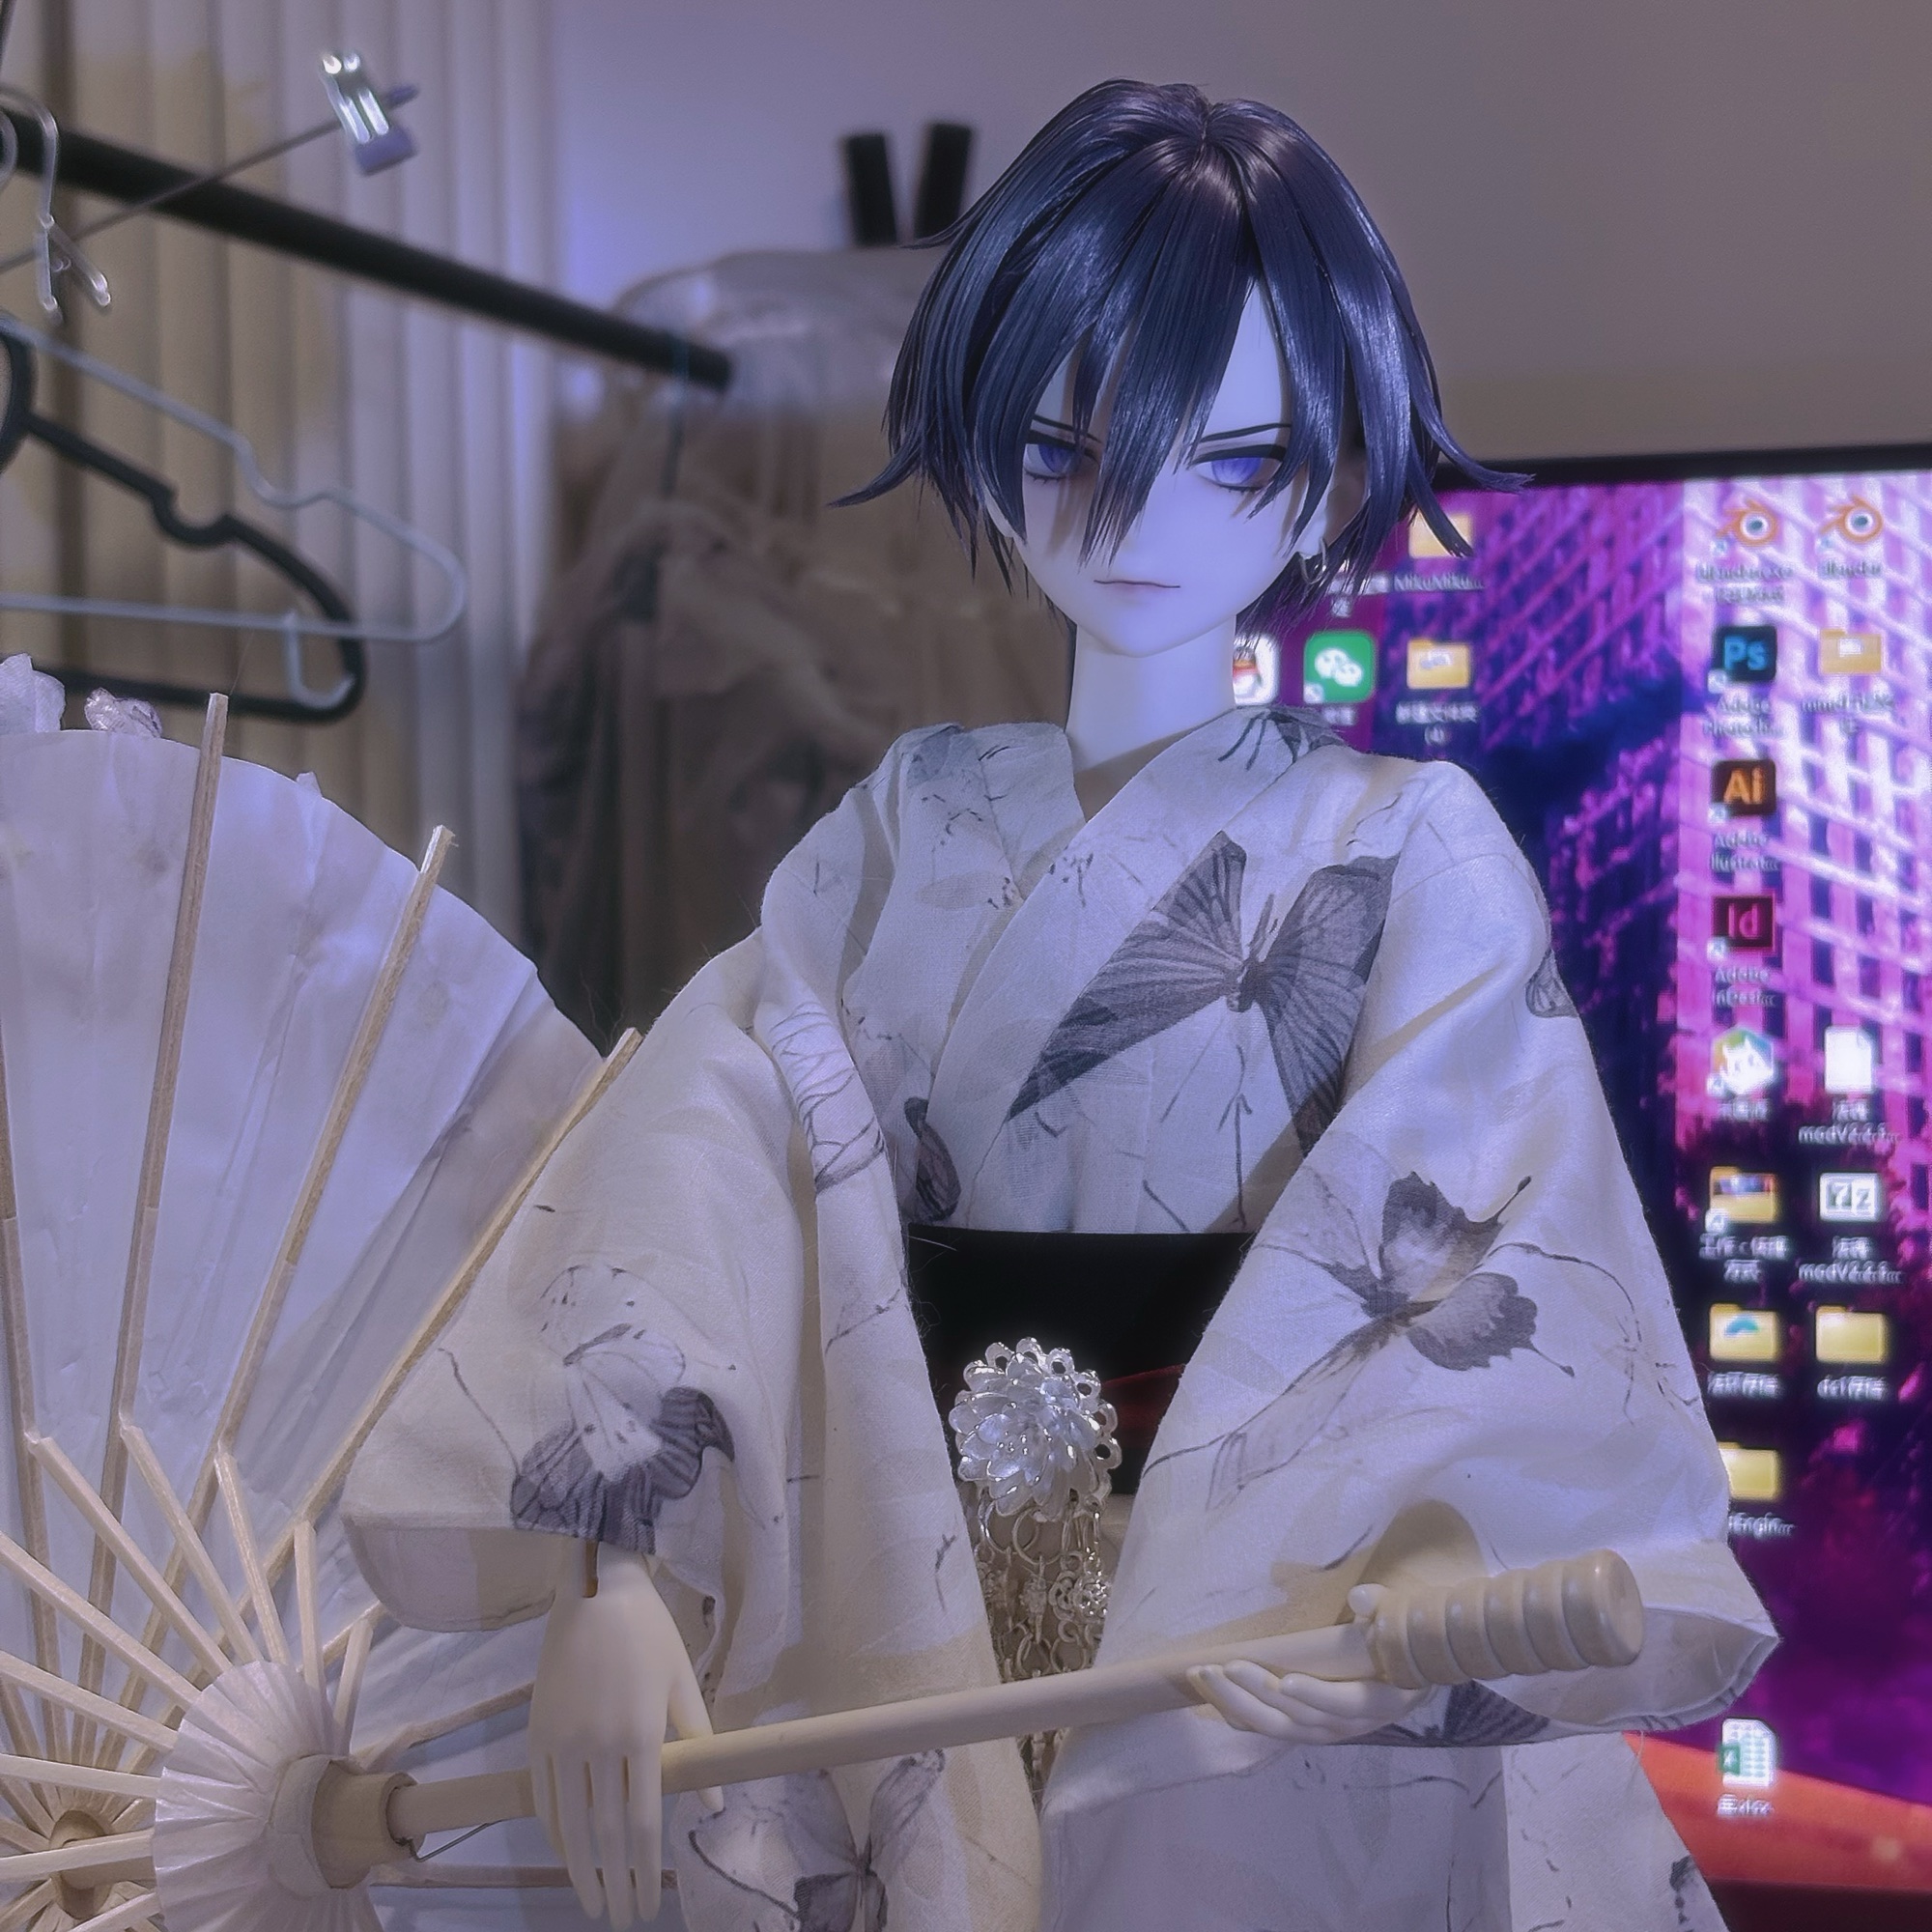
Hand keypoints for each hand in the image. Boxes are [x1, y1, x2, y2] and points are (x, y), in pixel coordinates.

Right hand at [527, 1544, 720, 1927]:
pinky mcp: (538, 1731)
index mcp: (641, 1734)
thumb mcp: (682, 1683)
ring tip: (591, 1899)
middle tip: (621, 1916)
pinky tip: (564, 1852)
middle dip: (615, 1880)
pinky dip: (553, 1830)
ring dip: (581, 1868)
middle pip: (607, 1832)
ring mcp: (564, 1739)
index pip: (643, 1822)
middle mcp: (600, 1744)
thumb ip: (698, 1745)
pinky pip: (543, 1794)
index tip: (648, 1902)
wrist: (596, 1590)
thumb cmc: (650, 1633)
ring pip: (570, 1822)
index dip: (645, 1868)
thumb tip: (714, 1806)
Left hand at [1187, 1585, 1432, 1744]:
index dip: (1318, 1696)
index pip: (1347, 1703)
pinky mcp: (1307, 1729)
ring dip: (1238, 1704)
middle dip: (1258, 1694)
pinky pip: (1271, 1729)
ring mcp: (1326, 1732)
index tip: (1286, 1681)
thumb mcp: (1401, 1619)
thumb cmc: (1402, 1640)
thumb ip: (1383, 1607)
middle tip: (1223, 1666)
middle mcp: (1351, 1725)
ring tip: (1202, 1675)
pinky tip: (1213, 1700)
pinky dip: (1241, 1717)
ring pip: (1278, 1727)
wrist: (1410, 1674)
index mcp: (1382, 1701)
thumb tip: (1359, 1596)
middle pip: (1300, 1718)